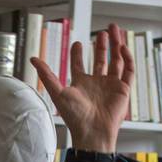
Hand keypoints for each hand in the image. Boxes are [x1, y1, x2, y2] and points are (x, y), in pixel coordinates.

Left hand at [30, 22, 132, 153]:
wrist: (93, 131)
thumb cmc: (75, 116)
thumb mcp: (58, 92)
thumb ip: (47, 75)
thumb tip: (32, 59)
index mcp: (81, 84)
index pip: (78, 65)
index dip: (77, 53)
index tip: (77, 43)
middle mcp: (96, 84)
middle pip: (100, 60)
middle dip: (102, 45)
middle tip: (103, 31)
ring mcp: (110, 85)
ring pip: (116, 61)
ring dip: (116, 45)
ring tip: (114, 30)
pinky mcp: (123, 89)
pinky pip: (128, 71)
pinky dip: (127, 58)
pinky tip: (122, 46)